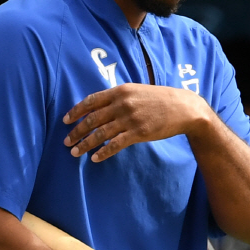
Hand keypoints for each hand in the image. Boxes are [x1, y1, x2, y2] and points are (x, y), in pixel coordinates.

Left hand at [63, 83, 209, 161]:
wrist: (183, 108)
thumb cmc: (160, 99)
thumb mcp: (136, 91)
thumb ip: (118, 97)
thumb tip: (99, 107)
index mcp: (120, 91)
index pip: (91, 101)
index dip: (76, 111)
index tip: (65, 120)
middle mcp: (122, 104)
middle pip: (92, 119)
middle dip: (76, 131)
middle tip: (66, 141)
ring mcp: (130, 118)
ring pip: (100, 133)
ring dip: (85, 144)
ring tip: (75, 152)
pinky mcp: (138, 133)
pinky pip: (115, 144)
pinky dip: (103, 152)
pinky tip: (94, 158)